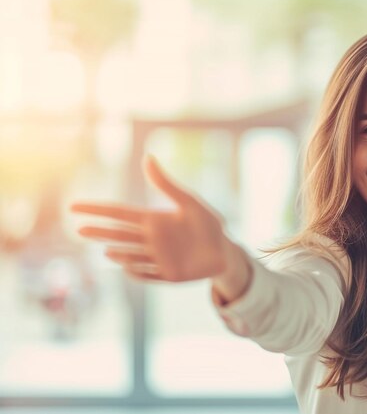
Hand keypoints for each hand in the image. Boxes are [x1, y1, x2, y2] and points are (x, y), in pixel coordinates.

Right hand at [71, 156, 250, 298]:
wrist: (225, 250)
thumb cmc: (208, 223)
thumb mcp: (189, 202)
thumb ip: (166, 185)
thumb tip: (147, 158)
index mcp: (153, 219)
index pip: (119, 213)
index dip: (97, 210)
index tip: (74, 207)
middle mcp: (151, 239)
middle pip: (119, 235)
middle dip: (100, 233)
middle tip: (79, 230)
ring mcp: (157, 258)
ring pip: (130, 255)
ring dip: (118, 254)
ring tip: (106, 250)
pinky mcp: (167, 275)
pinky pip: (147, 274)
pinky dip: (136, 271)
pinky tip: (127, 267)